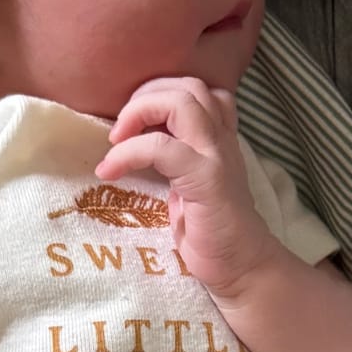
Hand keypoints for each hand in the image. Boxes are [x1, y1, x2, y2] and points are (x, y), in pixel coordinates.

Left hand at [95, 78, 277, 300]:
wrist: (242, 266)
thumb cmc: (210, 230)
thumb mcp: (187, 182)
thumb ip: (172, 155)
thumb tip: (128, 139)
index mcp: (218, 137)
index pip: (197, 88)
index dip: (159, 93)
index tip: (132, 125)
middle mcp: (221, 139)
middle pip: (188, 85)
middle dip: (145, 96)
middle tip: (120, 130)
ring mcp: (216, 156)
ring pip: (181, 102)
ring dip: (137, 112)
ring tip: (116, 141)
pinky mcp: (207, 180)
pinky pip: (161, 148)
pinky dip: (127, 153)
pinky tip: (109, 172)